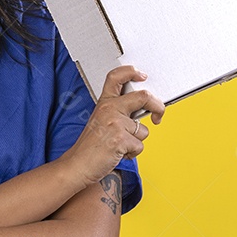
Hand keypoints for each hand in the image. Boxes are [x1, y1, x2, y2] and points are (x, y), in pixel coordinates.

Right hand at [61, 65, 165, 186]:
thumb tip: (143, 110)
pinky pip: (139, 145)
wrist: (78, 164)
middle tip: (158, 115)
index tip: (142, 76)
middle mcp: (110, 109)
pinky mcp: (120, 139)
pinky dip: (132, 153)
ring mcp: (115, 123)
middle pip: (143, 97)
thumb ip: (118, 112)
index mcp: (105, 102)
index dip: (131, 72)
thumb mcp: (101, 120)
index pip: (116, 77)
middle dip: (158, 107)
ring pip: (144, 129)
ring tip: (121, 145)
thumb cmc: (91, 146)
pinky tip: (119, 153)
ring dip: (137, 141)